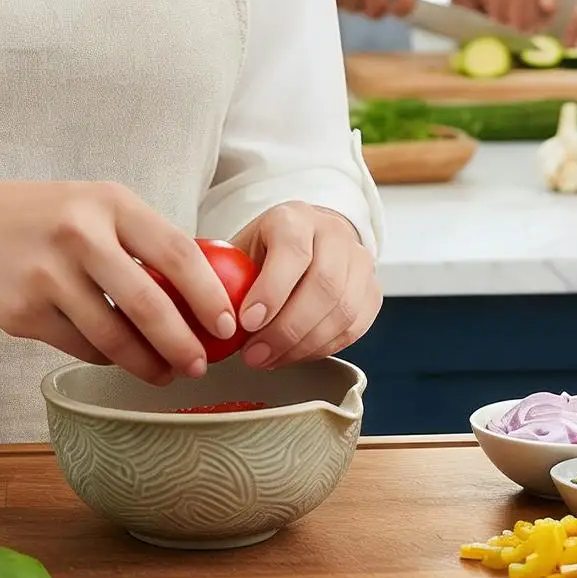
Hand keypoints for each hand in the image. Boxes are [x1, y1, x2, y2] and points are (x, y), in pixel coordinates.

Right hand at [0, 180, 238, 385]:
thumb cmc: (44, 219)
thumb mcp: (95, 207)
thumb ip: (141, 239)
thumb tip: (203, 288)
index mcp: (111, 203)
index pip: (177, 250)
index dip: (208, 293)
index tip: (228, 324)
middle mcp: (82, 235)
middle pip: (148, 301)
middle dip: (182, 341)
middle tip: (201, 365)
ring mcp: (49, 275)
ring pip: (113, 335)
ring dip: (146, 363)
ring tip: (166, 374)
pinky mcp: (24, 312)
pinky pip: (80, 346)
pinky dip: (105, 358)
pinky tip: (119, 360)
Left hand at [231, 203, 380, 368]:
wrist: (307, 239)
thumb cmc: (265, 251)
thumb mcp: (240, 250)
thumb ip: (226, 278)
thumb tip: (204, 318)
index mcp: (296, 217)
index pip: (293, 251)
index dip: (271, 291)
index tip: (246, 323)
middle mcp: (333, 233)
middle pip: (324, 285)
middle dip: (286, 330)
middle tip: (254, 356)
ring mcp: (359, 260)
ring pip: (343, 310)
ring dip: (304, 345)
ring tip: (270, 359)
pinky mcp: (372, 289)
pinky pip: (355, 327)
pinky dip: (323, 348)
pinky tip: (295, 354)